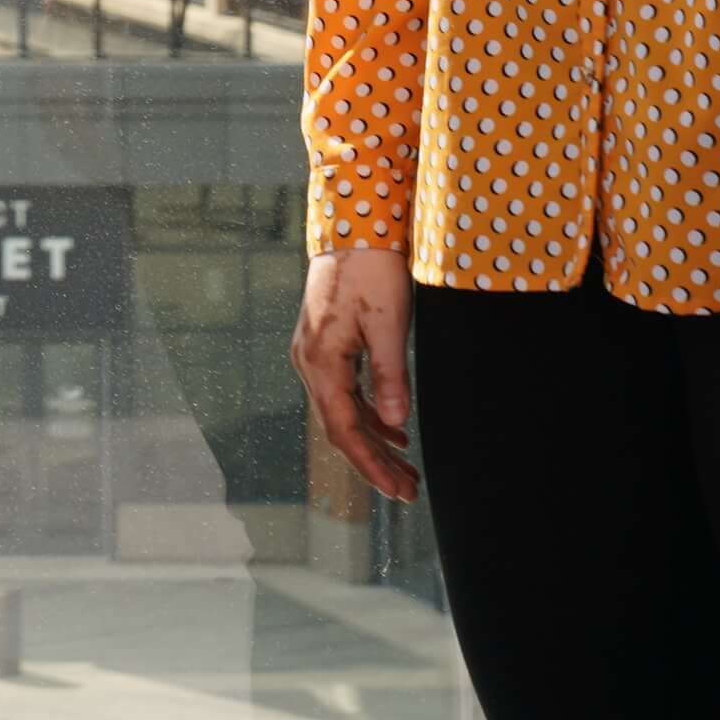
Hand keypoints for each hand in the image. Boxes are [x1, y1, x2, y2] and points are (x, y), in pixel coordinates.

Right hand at [289, 246, 417, 504]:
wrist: (352, 230)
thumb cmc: (371, 271)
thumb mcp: (389, 325)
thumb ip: (391, 376)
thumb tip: (396, 423)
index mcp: (320, 361)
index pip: (344, 429)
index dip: (371, 464)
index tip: (397, 490)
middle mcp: (310, 363)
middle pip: (341, 427)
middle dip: (374, 461)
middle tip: (408, 490)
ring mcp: (315, 355)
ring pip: (344, 412)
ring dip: (374, 440)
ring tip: (406, 468)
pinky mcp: (326, 346)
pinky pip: (346, 392)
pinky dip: (370, 414)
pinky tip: (393, 428)